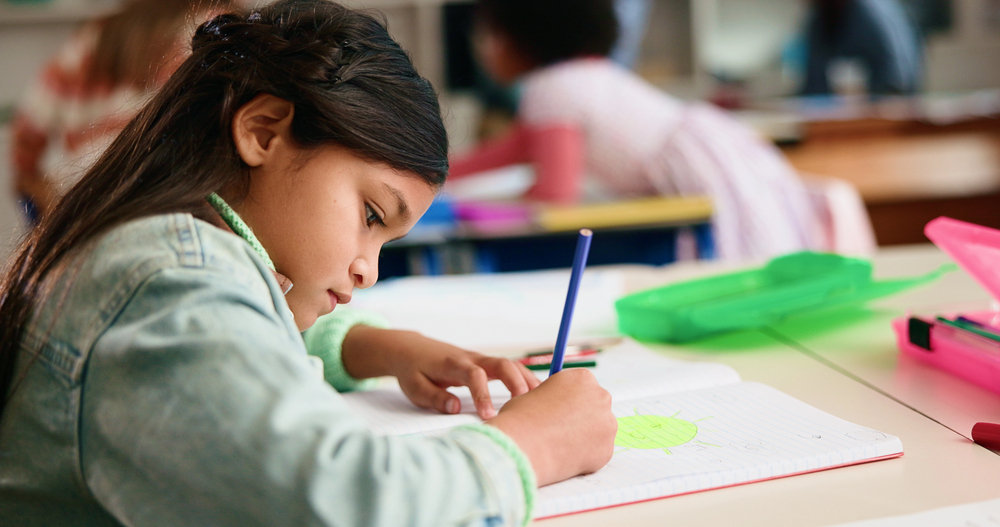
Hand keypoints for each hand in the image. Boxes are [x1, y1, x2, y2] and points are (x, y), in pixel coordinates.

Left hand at [341, 326, 539, 418]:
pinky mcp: (485, 364)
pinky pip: (509, 369)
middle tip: (528, 406)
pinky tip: (536, 396)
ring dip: (527, 381)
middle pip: (502, 364)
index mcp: (453, 364)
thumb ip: (435, 398)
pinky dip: (524, 380)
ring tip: (542, 403)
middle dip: (517, 383)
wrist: (411, 349)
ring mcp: (480, 360)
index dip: (484, 395)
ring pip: (510, 365)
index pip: (474, 376)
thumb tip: (455, 409)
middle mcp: (471, 359)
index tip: (490, 417)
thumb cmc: (413, 370)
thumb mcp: (415, 388)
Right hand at [486, 368, 615, 485]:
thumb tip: (559, 406)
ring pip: (599, 430)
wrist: (523, 446)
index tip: (561, 410)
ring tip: (560, 444)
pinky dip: (585, 456)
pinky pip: (597, 452)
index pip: (583, 386)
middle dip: (582, 417)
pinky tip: (566, 457)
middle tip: (562, 429)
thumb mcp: (535, 393)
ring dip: (585, 436)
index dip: (570, 399)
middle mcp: (600, 396)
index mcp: (583, 378)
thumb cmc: (522, 418)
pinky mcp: (607, 449)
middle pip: (595, 406)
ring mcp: (607, 423)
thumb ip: (555, 396)